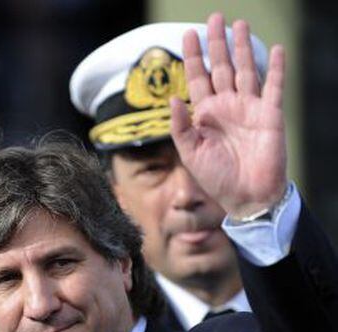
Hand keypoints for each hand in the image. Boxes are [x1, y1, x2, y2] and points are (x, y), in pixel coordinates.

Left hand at [171, 13, 287, 218]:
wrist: (247, 197)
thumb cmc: (217, 179)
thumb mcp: (191, 154)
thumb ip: (180, 127)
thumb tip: (171, 98)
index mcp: (206, 115)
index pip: (198, 79)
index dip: (193, 57)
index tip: (188, 34)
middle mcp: (226, 107)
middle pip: (221, 67)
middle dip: (217, 43)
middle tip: (215, 18)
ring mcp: (249, 109)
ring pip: (246, 70)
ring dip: (243, 48)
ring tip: (239, 25)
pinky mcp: (270, 115)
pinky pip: (274, 86)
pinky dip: (276, 68)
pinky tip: (275, 49)